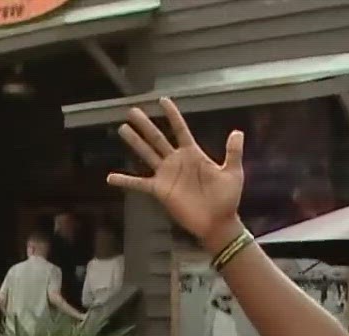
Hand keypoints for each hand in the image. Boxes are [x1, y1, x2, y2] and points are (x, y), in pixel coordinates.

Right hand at [107, 100, 244, 248]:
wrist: (218, 222)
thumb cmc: (227, 198)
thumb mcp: (233, 172)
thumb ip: (233, 152)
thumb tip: (237, 131)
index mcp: (193, 154)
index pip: (179, 129)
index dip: (171, 115)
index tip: (162, 100)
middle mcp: (176, 161)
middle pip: (157, 138)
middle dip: (145, 124)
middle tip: (132, 110)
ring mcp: (166, 175)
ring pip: (147, 153)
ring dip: (135, 142)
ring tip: (122, 128)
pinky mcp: (160, 190)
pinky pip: (139, 183)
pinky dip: (125, 181)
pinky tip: (110, 177)